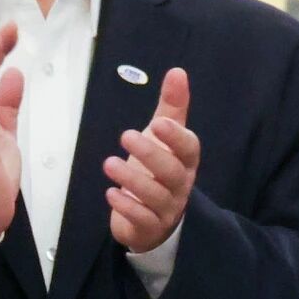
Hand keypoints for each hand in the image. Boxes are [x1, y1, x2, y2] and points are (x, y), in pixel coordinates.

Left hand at [104, 68, 199, 255]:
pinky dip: (127, 207)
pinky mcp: (150, 226)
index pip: (189, 149)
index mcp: (185, 161)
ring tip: (109, 163)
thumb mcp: (164, 137)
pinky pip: (142, 219)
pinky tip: (111, 193)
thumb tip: (177, 72)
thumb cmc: (159, 169)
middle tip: (125, 136)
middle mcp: (180, 186)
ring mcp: (166, 209)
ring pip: (155, 196)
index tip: (158, 123)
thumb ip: (171, 106)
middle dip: (150, 154)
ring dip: (132, 179)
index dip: (176, 137)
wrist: (155, 217)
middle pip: (172, 172)